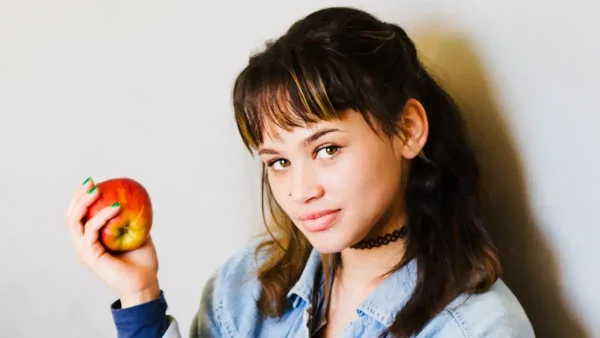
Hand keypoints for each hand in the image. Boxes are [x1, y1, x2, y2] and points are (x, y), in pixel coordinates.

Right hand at [66, 177, 160, 307]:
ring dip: (85, 203)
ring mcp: (85, 251)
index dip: (82, 199)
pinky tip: (116, 207)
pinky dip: (102, 217)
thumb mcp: (138, 235)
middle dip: (78, 196)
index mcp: (92, 241)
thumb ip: (133, 220)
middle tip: (91, 182)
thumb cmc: (143, 262)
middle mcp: (85, 245)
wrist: (145, 284)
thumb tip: (137, 200)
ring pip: (75, 222)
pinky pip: (91, 231)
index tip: (94, 182)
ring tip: (98, 190)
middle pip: (71, 216)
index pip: (79, 216)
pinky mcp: (90, 256)